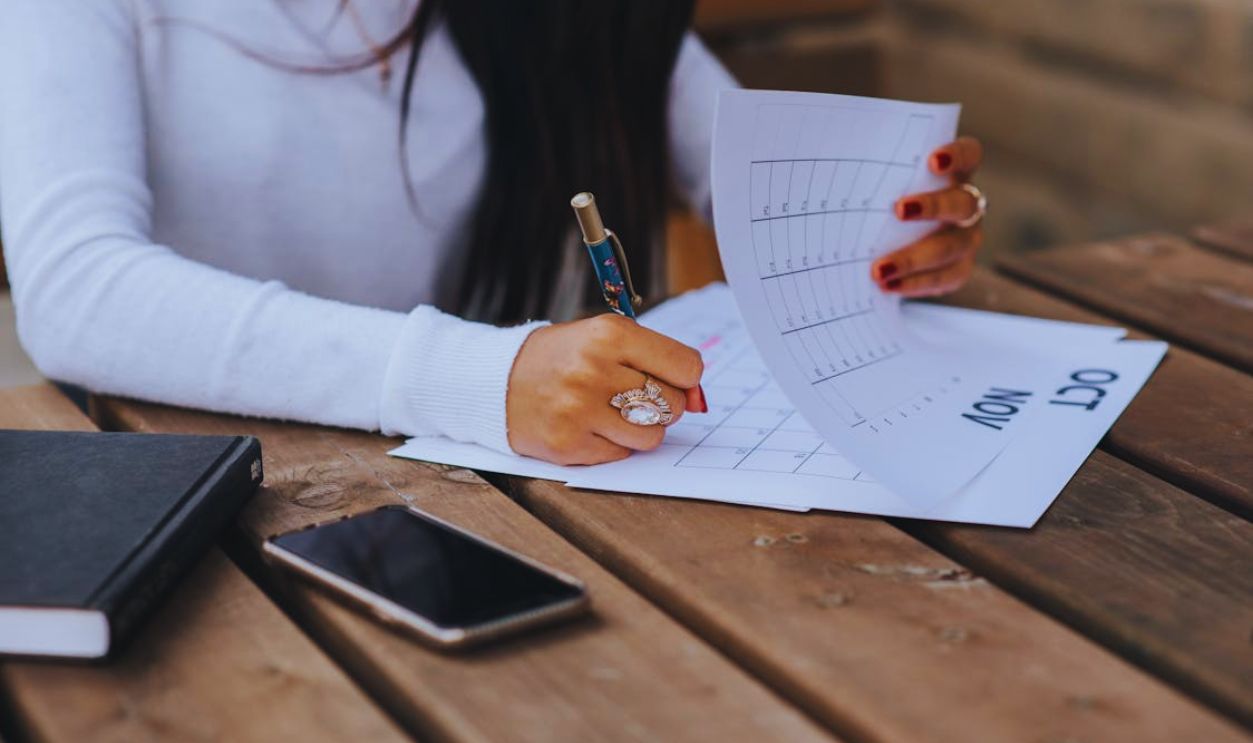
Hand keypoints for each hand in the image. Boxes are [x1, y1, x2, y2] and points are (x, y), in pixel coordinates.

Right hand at [507, 314, 706, 464]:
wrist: (495, 382)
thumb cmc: (560, 358)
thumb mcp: (604, 339)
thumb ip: (654, 360)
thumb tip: (699, 399)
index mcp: (609, 334)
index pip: (687, 367)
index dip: (685, 377)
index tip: (670, 378)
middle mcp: (595, 370)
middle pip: (673, 403)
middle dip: (663, 404)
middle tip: (634, 395)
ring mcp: (580, 410)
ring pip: (653, 436)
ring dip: (641, 430)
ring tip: (613, 413)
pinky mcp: (569, 444)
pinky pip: (622, 455)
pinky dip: (614, 445)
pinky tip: (590, 426)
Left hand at [871, 137, 984, 297]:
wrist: (887, 240)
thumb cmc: (882, 200)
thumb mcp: (879, 181)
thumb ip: (869, 170)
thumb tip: (827, 158)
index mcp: (953, 174)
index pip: (968, 156)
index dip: (956, 155)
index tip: (932, 161)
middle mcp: (967, 205)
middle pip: (962, 203)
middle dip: (932, 207)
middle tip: (898, 210)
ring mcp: (965, 239)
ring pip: (951, 248)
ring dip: (914, 258)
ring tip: (880, 269)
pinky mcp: (957, 270)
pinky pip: (943, 280)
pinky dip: (914, 284)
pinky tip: (887, 286)